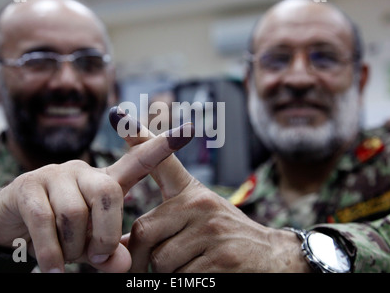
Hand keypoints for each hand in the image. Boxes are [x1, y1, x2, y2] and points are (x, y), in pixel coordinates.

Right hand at [0, 122, 193, 272]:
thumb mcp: (91, 243)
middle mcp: (83, 170)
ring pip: (75, 213)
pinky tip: (54, 269)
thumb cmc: (64, 231)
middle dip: (105, 234)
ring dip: (74, 246)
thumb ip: (109, 251)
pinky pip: (45, 221)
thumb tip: (118, 264)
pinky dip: (51, 252)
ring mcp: (55, 174)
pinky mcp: (28, 186)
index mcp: (106, 181)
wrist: (13, 222)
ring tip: (69, 257)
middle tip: (97, 256)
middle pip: (109, 195)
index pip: (138, 159)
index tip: (190, 129)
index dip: (163, 146)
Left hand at [110, 106, 309, 272]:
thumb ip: (162, 221)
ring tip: (188, 265)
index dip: (139, 137)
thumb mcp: (199, 214)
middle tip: (150, 264)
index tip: (117, 113)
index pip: (162, 160)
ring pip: (160, 259)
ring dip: (165, 272)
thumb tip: (122, 239)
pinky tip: (201, 274)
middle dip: (141, 256)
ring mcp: (212, 231)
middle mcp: (201, 204)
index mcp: (192, 192)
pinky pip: (180, 278)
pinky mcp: (223, 259)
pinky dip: (184, 282)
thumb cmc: (224, 236)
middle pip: (144, 231)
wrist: (272, 257)